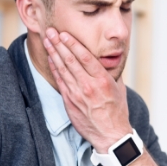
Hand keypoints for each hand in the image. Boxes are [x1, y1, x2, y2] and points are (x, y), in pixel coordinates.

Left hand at [43, 27, 131, 151]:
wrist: (110, 135)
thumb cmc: (117, 111)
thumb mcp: (119, 88)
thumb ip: (110, 73)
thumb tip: (107, 60)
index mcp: (102, 80)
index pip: (85, 56)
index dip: (73, 43)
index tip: (65, 33)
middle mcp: (88, 85)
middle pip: (70, 60)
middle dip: (59, 43)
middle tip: (51, 31)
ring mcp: (77, 94)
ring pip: (63, 69)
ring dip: (54, 53)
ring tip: (47, 41)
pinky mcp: (70, 102)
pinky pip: (60, 81)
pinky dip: (55, 69)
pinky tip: (51, 58)